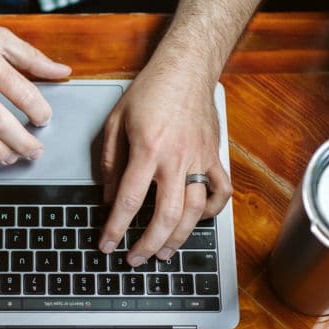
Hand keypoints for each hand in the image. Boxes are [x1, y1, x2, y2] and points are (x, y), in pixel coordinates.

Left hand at [98, 62, 231, 265]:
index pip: (130, 200)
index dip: (116, 228)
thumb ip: (112, 162)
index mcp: (148, 150)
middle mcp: (176, 159)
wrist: (186, 69)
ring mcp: (200, 159)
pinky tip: (197, 220)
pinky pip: (221, 190)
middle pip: (166, 215)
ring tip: (164, 253)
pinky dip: (212, 211)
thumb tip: (111, 196)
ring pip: (195, 210)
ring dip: (179, 237)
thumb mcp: (116, 122)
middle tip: (135, 259)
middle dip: (149, 244)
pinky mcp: (215, 156)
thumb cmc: (149, 92)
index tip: (106, 244)